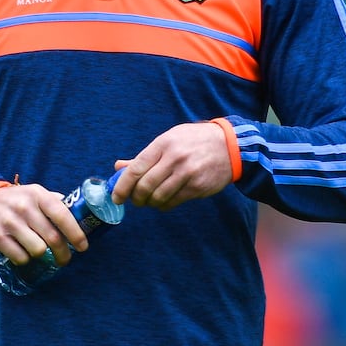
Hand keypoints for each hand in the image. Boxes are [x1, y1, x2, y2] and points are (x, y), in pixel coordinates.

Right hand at [0, 183, 88, 266]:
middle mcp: (24, 207)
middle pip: (52, 237)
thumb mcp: (33, 193)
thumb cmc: (14, 200)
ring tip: (39, 252)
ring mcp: (10, 222)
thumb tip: (76, 210)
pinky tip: (23, 253)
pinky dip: (25, 259)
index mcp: (37, 195)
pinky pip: (20, 257)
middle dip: (63, 253)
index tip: (83, 246)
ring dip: (41, 255)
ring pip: (38, 250)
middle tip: (65, 259)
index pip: (62, 214)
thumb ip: (53, 201)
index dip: (75, 233)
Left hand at [112, 121, 232, 209]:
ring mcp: (187, 173)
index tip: (116, 196)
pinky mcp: (197, 187)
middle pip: (145, 186)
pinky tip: (163, 201)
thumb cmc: (193, 141)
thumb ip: (144, 156)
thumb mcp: (169, 140)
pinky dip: (163, 205)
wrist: (229, 146)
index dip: (122, 185)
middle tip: (135, 200)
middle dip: (136, 198)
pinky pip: (173, 202)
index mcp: (163, 143)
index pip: (136, 168)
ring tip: (150, 200)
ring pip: (158, 197)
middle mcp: (174, 158)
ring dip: (149, 203)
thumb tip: (118, 167)